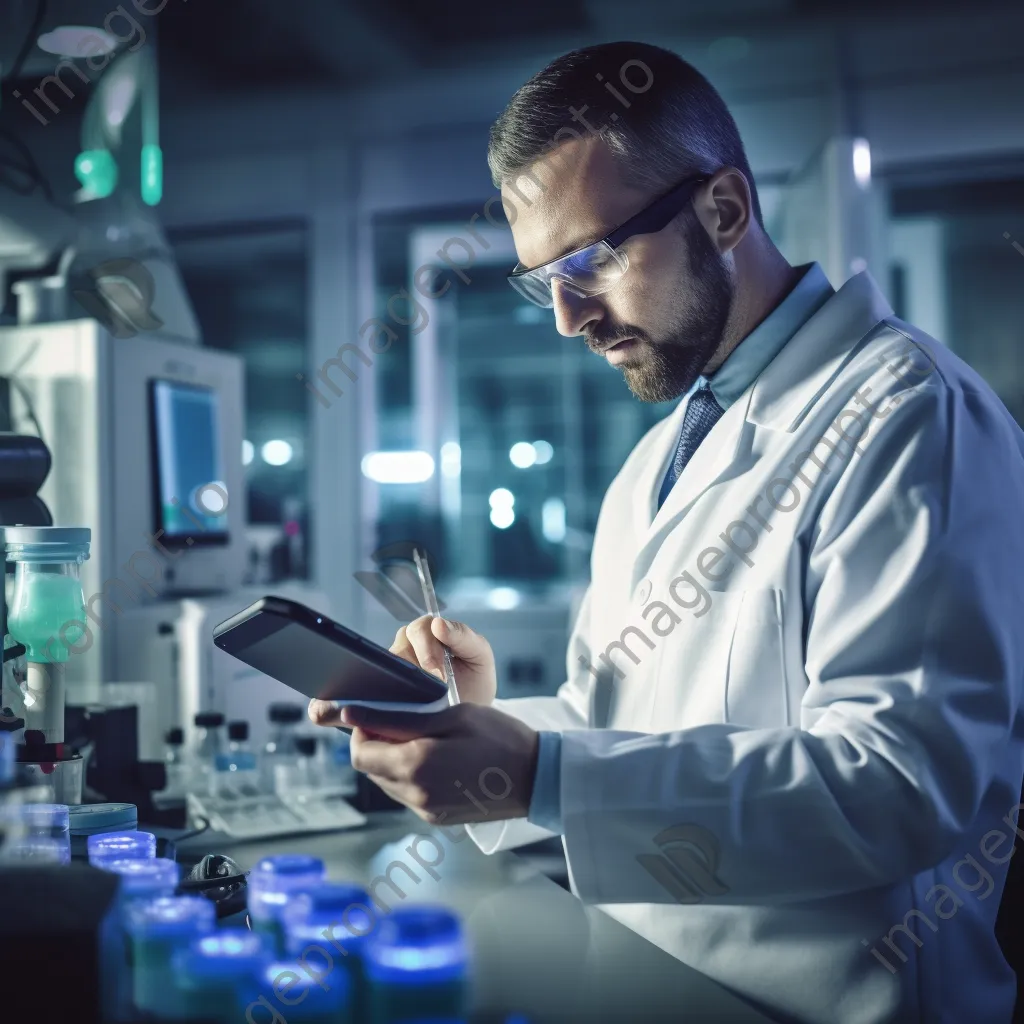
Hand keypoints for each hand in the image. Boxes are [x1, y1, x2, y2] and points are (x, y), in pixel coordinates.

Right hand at [307, 615, 495, 730]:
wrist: (470, 717)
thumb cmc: (473, 682)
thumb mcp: (479, 657)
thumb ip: (465, 638)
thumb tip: (440, 624)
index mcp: (424, 636)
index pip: (418, 632)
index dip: (427, 651)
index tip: (437, 674)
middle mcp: (400, 651)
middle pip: (385, 653)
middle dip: (383, 671)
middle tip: (391, 691)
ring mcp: (382, 675)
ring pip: (362, 675)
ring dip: (348, 689)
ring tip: (335, 704)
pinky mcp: (372, 701)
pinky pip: (349, 699)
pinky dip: (333, 707)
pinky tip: (321, 714)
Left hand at [339, 702, 538, 825]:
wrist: (537, 777)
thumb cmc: (500, 738)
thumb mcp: (452, 716)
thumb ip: (402, 718)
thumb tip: (356, 715)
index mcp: (415, 766)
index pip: (359, 754)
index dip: (361, 730)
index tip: (379, 714)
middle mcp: (415, 795)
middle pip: (371, 770)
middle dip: (377, 744)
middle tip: (406, 722)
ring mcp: (426, 810)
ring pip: (388, 783)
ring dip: (394, 760)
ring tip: (426, 738)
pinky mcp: (437, 818)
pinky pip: (408, 794)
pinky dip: (412, 775)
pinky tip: (438, 758)